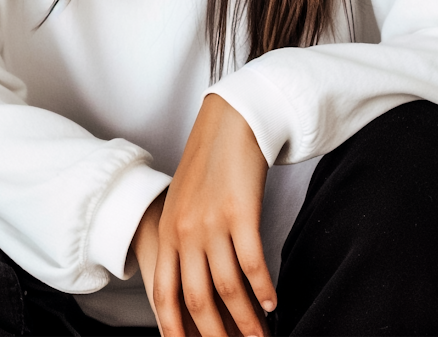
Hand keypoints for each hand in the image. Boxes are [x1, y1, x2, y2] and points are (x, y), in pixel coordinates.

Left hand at [145, 94, 275, 336]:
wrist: (230, 122)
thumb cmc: (209, 164)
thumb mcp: (182, 203)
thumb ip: (182, 240)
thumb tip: (196, 281)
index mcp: (166, 232)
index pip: (164, 294)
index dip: (174, 329)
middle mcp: (184, 232)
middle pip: (197, 300)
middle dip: (215, 335)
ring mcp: (212, 223)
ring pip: (228, 289)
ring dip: (247, 321)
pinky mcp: (240, 213)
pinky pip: (252, 265)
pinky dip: (264, 290)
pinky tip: (273, 303)